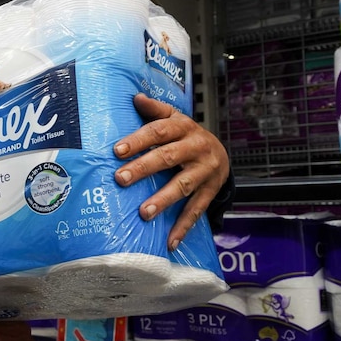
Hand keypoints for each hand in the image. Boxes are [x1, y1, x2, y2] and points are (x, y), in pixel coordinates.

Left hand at [113, 93, 228, 250]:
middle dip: (143, 168)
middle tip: (121, 179)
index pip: (158, 132)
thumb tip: (135, 98)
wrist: (222, 153)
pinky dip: (183, 227)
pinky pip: (196, 210)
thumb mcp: (174, 118)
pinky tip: (169, 241)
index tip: (117, 151)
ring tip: (143, 213)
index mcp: (183, 127)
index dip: (138, 140)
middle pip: (168, 158)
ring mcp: (206, 171)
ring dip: (163, 200)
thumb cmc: (186, 135)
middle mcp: (197, 147)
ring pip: (183, 186)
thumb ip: (155, 110)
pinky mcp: (211, 191)